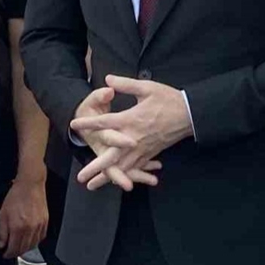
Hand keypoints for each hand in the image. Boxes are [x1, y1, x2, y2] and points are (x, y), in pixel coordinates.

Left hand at [0, 177, 48, 258]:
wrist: (30, 185)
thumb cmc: (16, 196)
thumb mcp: (3, 214)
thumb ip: (2, 231)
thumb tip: (2, 244)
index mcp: (18, 227)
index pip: (13, 248)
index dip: (8, 254)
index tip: (5, 254)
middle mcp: (30, 228)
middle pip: (24, 248)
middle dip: (16, 252)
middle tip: (11, 252)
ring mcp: (39, 226)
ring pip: (33, 245)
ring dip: (26, 248)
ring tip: (19, 247)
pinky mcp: (45, 222)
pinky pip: (41, 237)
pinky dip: (35, 241)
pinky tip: (29, 240)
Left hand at [71, 76, 190, 190]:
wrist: (189, 114)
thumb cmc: (168, 99)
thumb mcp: (147, 87)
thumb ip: (126, 84)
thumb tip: (107, 79)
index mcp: (130, 119)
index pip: (104, 123)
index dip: (88, 124)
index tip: (74, 125)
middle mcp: (134, 137)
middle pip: (111, 155)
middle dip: (95, 167)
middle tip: (80, 177)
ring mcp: (142, 148)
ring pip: (122, 166)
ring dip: (107, 176)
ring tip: (92, 186)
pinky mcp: (150, 152)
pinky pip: (135, 167)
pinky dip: (124, 175)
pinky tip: (116, 181)